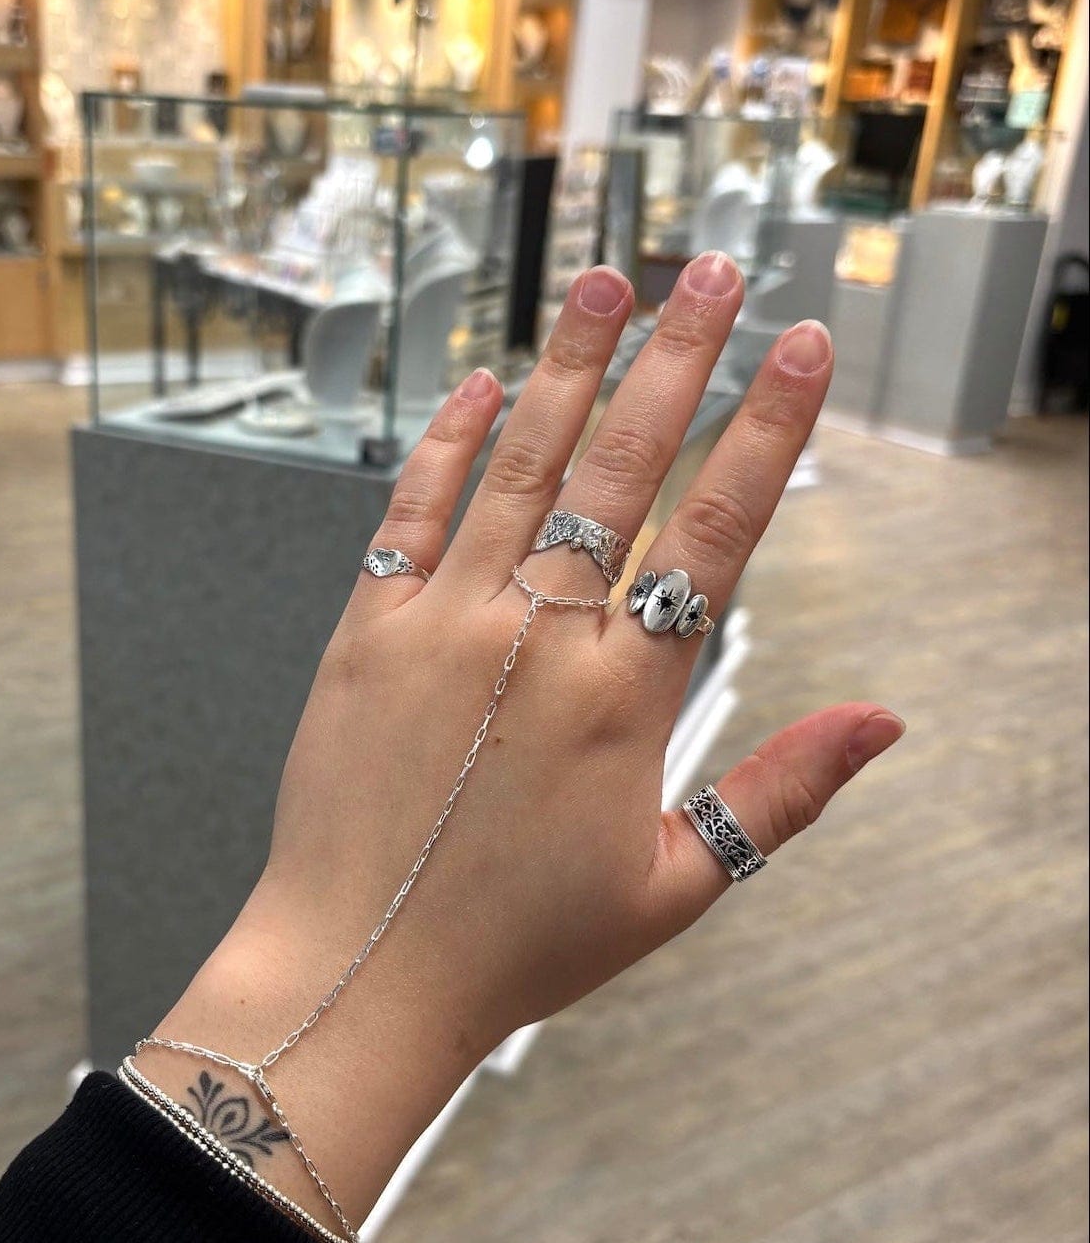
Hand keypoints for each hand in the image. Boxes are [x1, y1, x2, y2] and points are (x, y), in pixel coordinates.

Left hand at [141, 256, 904, 1235]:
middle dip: (674, 359)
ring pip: (517, 468)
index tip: (799, 349)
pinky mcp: (364, 633)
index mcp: (621, 696)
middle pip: (619, 469)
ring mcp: (440, 623)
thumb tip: (884, 718)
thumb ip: (781, 790)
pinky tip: (482, 386)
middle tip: (706, 270)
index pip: (713, 532)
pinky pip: (410, 514)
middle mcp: (534, 637)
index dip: (765, 430)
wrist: (357, 972)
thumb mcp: (675, 885)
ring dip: (567, 368)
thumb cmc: (519, 945)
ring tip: (602, 283)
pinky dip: (447, 445)